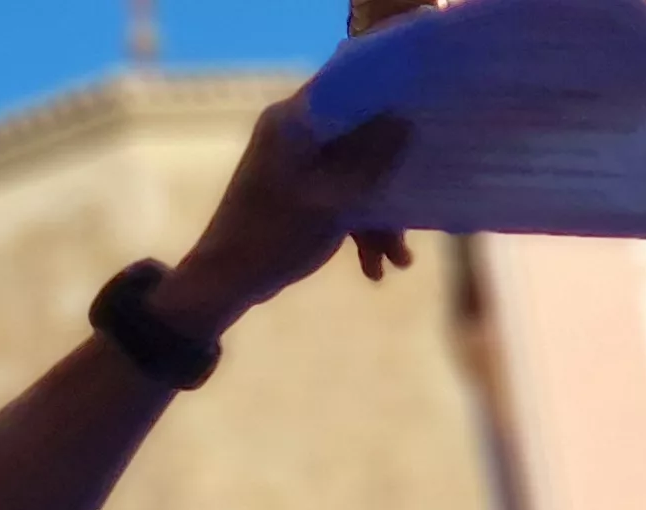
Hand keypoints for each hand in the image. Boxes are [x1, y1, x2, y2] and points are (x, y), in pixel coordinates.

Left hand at [150, 99, 417, 337]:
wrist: (225, 282)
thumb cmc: (274, 234)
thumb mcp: (332, 198)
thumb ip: (370, 157)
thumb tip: (404, 119)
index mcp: (292, 121)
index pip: (348, 91)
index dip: (386, 100)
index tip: (421, 115)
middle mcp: (294, 134)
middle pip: (359, 140)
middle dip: (389, 183)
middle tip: (414, 214)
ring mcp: (297, 166)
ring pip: (354, 177)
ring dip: (378, 220)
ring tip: (398, 261)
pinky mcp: (300, 195)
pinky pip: (341, 200)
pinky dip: (358, 230)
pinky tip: (374, 269)